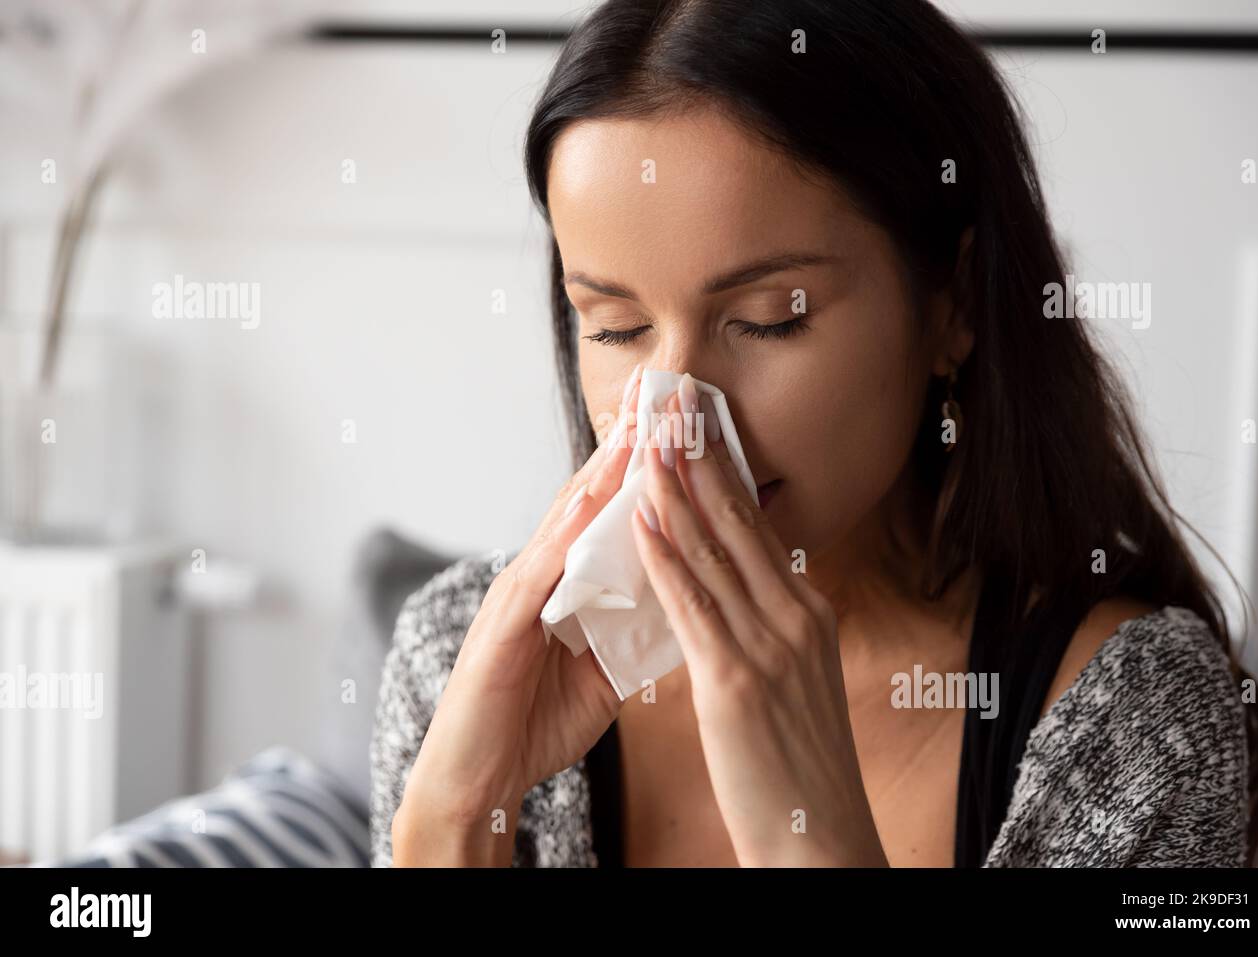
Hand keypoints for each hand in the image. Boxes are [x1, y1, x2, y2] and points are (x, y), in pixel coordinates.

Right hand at [392, 366, 641, 865]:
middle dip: (624, 445)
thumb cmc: (533, 725)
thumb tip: (677, 607)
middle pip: (587, 497)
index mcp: (565, 586)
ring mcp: (516, 594)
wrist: (476, 783)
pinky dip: (566, 533)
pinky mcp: (502, 625)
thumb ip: (630, 632)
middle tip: (661, 391)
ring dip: (601, 470)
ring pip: (564, 520)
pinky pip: (539, 571)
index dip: (643, 466)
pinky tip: (592, 500)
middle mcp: (539, 576)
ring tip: (637, 424)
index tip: (679, 421)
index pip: (608, 512)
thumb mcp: (600, 673)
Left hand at [629, 383, 887, 866]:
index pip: (759, 529)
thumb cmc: (799, 765)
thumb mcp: (797, 681)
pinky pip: (692, 605)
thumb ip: (771, 629)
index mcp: (809, 614)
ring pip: (714, 552)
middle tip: (673, 406)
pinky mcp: (737, 680)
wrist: (822, 837)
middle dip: (700, 460)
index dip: (724, 474)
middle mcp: (796, 618)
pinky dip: (664, 556)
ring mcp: (770, 646)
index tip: (698, 429)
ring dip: (675, 492)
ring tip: (648, 442)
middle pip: (739, 524)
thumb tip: (741, 590)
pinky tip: (641, 520)